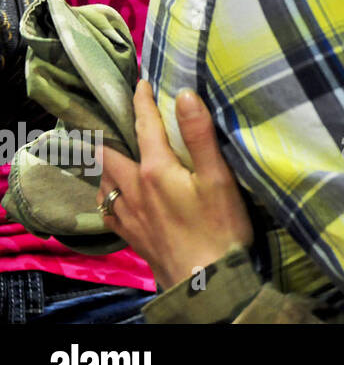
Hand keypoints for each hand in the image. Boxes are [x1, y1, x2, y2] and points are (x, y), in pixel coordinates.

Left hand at [97, 80, 252, 289]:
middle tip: (110, 116)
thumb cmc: (219, 227)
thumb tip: (183, 95)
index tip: (140, 83)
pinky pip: (106, 206)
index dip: (142, 101)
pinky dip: (105, 190)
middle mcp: (133, 189)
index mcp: (155, 170)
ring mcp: (128, 214)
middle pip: (108, 153)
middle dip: (108, 131)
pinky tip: (113, 192)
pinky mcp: (130, 234)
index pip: (144, 126)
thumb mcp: (218, 178)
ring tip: (110, 149)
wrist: (205, 281)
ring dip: (103, 160)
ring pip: (103, 179)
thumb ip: (199, 135)